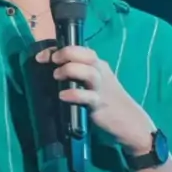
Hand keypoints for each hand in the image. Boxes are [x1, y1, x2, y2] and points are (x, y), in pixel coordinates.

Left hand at [37, 46, 155, 151]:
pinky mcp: (100, 105)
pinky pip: (88, 97)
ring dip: (70, 71)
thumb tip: (52, 71)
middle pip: (86, 55)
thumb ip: (79, 74)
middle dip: (67, 54)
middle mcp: (100, 72)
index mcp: (98, 65)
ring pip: (88, 72)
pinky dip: (74, 94)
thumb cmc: (108, 100)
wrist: (130, 122)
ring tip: (56, 76)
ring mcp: (101, 88)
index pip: (79, 49)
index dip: (59, 49)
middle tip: (52, 61)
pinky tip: (63, 96)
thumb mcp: (95, 82)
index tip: (42, 56)